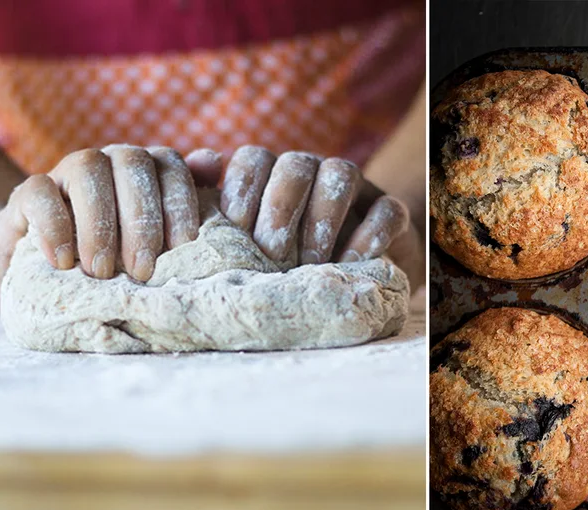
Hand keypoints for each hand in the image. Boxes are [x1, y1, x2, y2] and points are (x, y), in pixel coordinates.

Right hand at [0, 145, 204, 282]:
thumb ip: (191, 202)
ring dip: (98, 224)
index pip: (172, 166)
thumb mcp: (163, 239)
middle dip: (142, 219)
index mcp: (150, 168)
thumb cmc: (126, 257)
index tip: (183, 245)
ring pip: (87, 169)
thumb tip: (214, 161)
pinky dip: (55, 226)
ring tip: (102, 271)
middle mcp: (112, 159)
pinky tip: (63, 261)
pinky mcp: (29, 191)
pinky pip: (40, 192)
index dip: (180, 202)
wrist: (59, 275)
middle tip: (142, 269)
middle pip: (133, 164)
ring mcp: (68, 171)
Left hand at [197, 145, 409, 266]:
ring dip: (322, 218)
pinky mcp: (392, 210)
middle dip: (279, 207)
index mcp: (273, 175)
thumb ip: (222, 214)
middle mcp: (313, 172)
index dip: (242, 188)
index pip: (253, 159)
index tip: (236, 229)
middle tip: (272, 252)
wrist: (357, 272)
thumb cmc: (289, 260)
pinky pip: (386, 208)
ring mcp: (356, 189)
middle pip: (295, 164)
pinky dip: (370, 233)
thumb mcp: (252, 243)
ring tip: (311, 263)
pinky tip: (351, 262)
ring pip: (340, 173)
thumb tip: (195, 166)